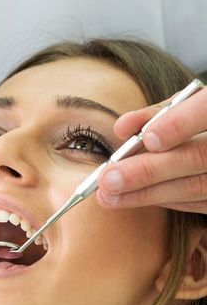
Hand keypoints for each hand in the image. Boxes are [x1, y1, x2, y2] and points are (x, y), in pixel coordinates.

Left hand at [97, 86, 206, 212]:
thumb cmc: (205, 115)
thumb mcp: (189, 102)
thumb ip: (157, 113)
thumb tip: (121, 129)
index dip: (179, 125)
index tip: (147, 138)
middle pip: (199, 157)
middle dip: (148, 171)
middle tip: (107, 180)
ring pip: (197, 186)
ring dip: (147, 194)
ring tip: (109, 196)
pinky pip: (199, 202)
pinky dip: (164, 199)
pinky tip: (135, 198)